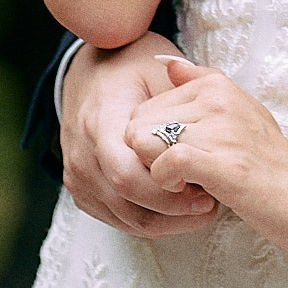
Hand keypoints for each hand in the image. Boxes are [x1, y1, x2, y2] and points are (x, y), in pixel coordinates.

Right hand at [60, 36, 221, 235]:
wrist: (90, 69)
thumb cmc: (129, 67)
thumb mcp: (157, 69)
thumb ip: (179, 101)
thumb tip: (209, 136)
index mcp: (100, 122)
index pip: (128, 175)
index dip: (166, 192)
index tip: (204, 189)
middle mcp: (83, 154)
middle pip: (128, 203)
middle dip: (173, 212)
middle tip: (209, 204)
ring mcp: (78, 176)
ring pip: (126, 219)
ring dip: (167, 220)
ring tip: (199, 206)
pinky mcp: (82, 190)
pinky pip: (117, 219)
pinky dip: (150, 218)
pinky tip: (176, 207)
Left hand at [127, 55, 287, 253]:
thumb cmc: (267, 158)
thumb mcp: (237, 109)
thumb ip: (199, 84)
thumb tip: (165, 62)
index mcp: (215, 84)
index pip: (145, 108)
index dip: (152, 141)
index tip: (178, 157)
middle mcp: (216, 99)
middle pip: (139, 124)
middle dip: (149, 156)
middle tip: (179, 175)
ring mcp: (220, 129)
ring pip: (146, 141)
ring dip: (156, 171)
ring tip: (183, 183)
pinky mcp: (224, 163)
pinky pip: (167, 162)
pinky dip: (165, 182)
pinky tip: (186, 190)